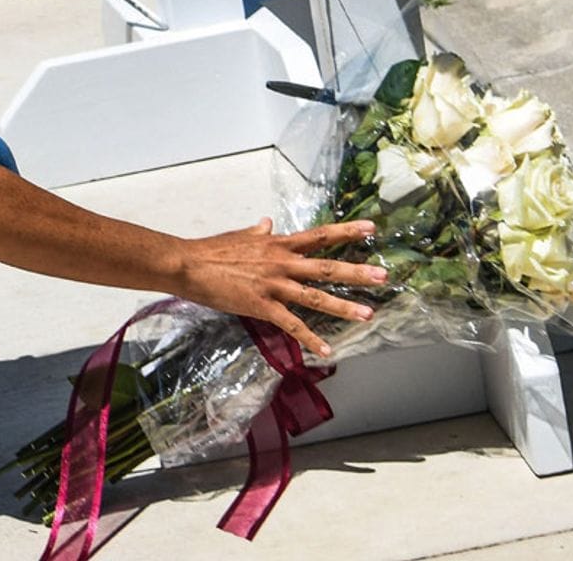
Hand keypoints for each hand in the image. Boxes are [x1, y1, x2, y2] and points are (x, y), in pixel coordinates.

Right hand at [176, 219, 386, 356]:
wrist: (189, 264)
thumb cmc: (213, 249)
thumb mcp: (241, 236)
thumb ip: (259, 231)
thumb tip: (269, 222)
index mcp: (279, 244)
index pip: (320, 235)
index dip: (346, 231)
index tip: (370, 228)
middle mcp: (282, 262)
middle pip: (326, 266)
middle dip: (356, 272)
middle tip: (383, 275)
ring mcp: (274, 285)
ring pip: (315, 296)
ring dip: (344, 306)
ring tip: (368, 313)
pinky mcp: (262, 306)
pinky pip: (292, 325)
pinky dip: (311, 338)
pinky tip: (327, 350)